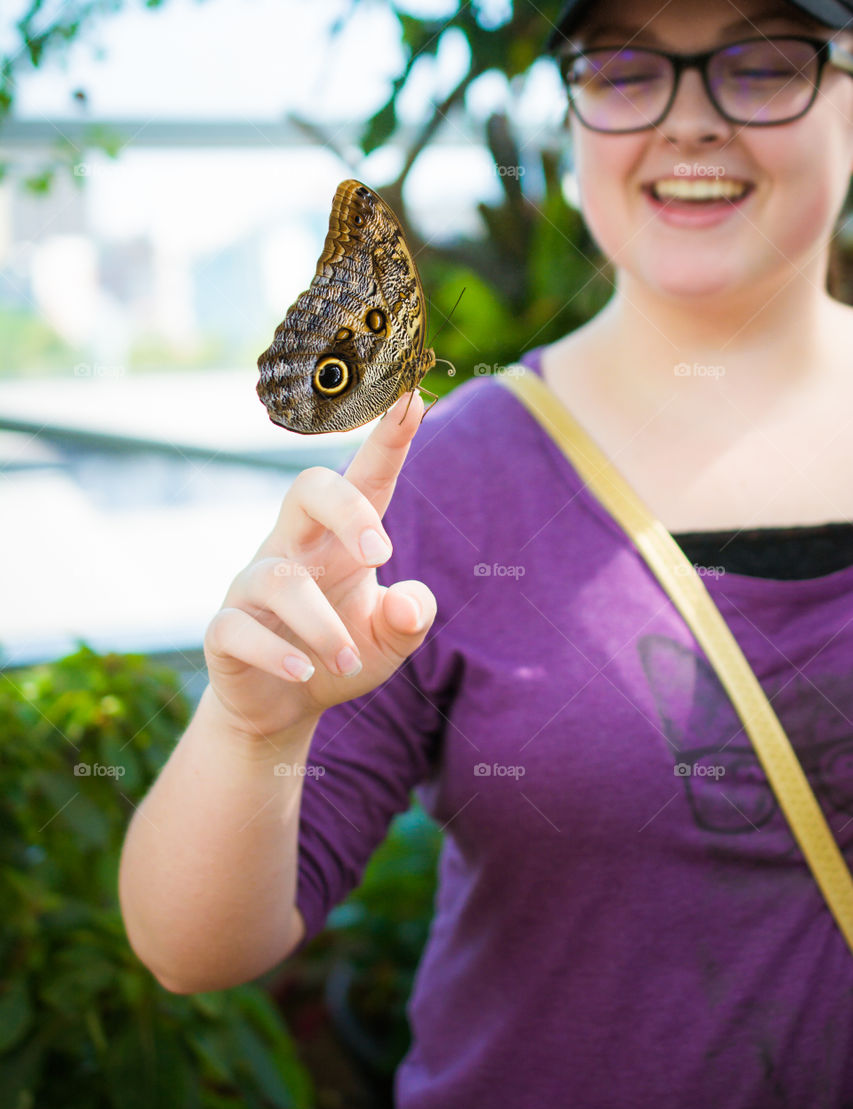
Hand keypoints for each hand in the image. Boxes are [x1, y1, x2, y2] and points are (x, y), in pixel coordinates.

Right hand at [203, 390, 435, 737]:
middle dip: (347, 510)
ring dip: (322, 626)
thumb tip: (411, 602)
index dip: (387, 440)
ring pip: (280, 580)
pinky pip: (238, 628)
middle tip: (381, 556)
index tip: (413, 400)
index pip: (365, 480)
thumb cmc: (340, 655)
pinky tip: (303, 672)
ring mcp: (252, 586)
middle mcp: (292, 548)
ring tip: (348, 663)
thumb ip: (410, 618)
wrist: (280, 708)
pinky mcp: (223, 631)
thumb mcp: (389, 642)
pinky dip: (276, 652)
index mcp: (337, 540)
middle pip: (307, 489)